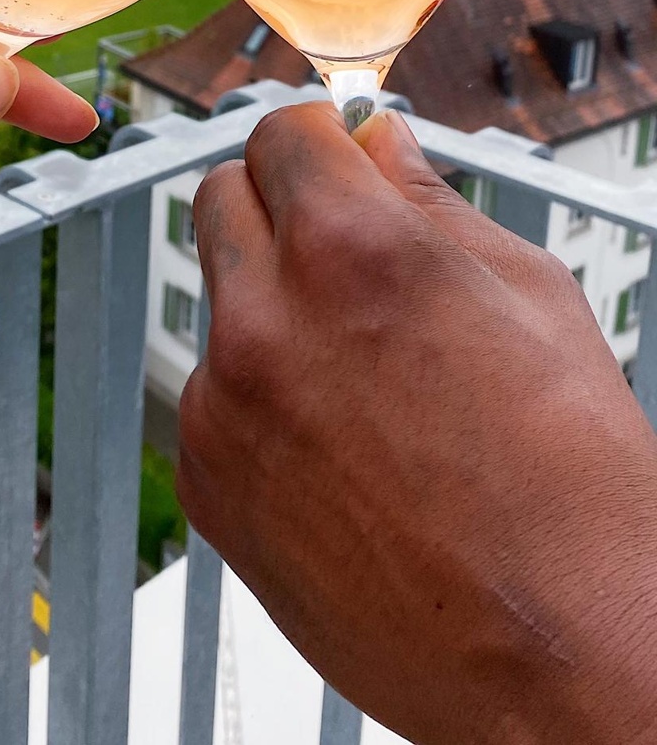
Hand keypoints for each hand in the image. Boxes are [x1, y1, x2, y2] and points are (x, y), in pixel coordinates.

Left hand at [178, 103, 656, 744]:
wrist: (562, 650)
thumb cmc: (572, 485)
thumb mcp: (529, 293)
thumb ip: (430, 200)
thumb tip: (379, 145)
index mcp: (350, 248)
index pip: (282, 131)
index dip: (320, 137)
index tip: (335, 154)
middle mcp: (266, 318)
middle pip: (223, 196)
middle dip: (281, 203)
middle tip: (343, 245)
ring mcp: (225, 408)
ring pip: (220, 299)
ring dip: (271, 303)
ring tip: (362, 368)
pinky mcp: (210, 486)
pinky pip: (213, 397)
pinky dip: (259, 395)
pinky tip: (340, 439)